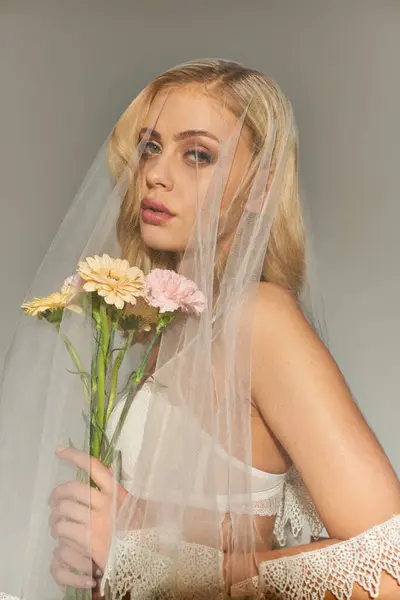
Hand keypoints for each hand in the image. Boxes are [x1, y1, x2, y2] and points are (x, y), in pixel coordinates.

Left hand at [49, 447, 127, 589]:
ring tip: (56, 519)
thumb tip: (108, 468)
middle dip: (57, 492)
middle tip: (53, 498)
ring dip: (55, 514)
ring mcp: (96, 522)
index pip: (94, 467)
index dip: (74, 456)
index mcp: (117, 492)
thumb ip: (119, 488)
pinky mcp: (88, 541)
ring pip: (63, 510)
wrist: (144, 558)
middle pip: (72, 489)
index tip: (59, 451)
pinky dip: (58, 530)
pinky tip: (61, 534)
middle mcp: (106, 504)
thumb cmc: (140, 530)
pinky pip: (63, 529)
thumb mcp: (134, 504)